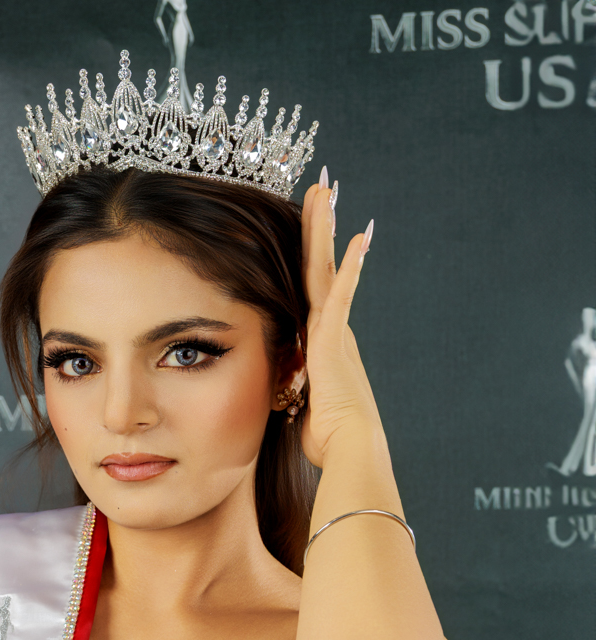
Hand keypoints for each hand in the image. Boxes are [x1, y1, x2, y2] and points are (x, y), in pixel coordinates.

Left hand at [299, 172, 381, 467]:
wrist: (350, 449)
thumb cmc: (328, 439)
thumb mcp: (300, 408)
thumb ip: (293, 394)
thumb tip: (283, 400)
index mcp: (320, 343)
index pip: (309, 291)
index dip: (308, 258)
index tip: (306, 230)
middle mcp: (331, 330)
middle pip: (321, 267)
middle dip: (319, 227)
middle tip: (322, 188)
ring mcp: (335, 331)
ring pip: (328, 269)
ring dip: (327, 230)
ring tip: (328, 190)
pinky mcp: (336, 340)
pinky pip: (342, 296)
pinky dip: (351, 267)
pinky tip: (358, 237)